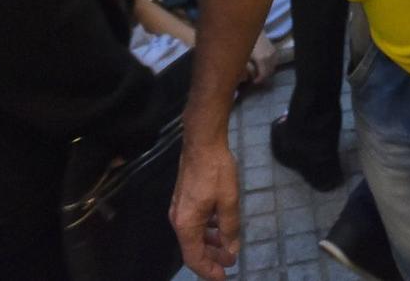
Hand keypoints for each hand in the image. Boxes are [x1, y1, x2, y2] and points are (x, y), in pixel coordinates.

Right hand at [171, 137, 242, 279]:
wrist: (202, 142)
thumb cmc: (216, 171)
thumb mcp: (228, 201)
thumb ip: (230, 228)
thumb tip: (231, 251)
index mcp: (186, 224)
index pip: (194, 258)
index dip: (209, 271)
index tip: (224, 277)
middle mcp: (178, 220)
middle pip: (193, 248)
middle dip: (211, 258)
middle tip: (230, 263)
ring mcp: (179, 209)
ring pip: (194, 235)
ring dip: (210, 243)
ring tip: (228, 246)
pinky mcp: (184, 200)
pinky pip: (194, 223)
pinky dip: (207, 230)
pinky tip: (220, 226)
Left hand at [244, 33, 277, 85]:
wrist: (251, 29)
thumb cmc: (245, 42)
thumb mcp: (243, 56)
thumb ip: (246, 68)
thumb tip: (246, 77)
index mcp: (262, 59)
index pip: (263, 75)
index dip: (258, 80)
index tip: (253, 81)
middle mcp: (270, 56)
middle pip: (269, 72)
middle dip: (262, 77)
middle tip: (255, 78)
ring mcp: (273, 53)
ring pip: (273, 67)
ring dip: (267, 71)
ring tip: (259, 72)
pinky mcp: (274, 49)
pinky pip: (274, 61)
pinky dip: (270, 65)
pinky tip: (263, 65)